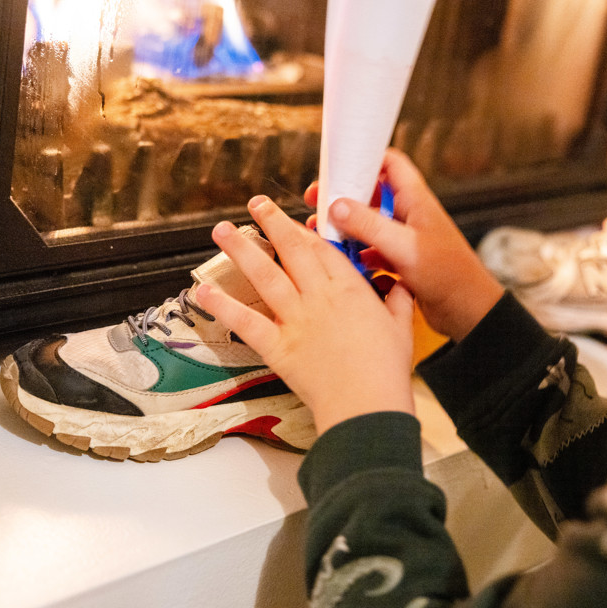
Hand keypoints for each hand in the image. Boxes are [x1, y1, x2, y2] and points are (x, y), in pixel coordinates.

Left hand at [196, 195, 416, 434]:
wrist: (366, 404)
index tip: (293, 220)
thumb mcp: (401, 328)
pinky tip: (205, 291)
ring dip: (241, 250)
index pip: (323, 249)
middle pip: (291, 250)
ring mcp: (296, 320)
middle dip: (272, 223)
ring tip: (222, 230)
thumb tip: (401, 284)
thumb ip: (398, 300)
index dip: (306, 230)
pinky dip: (223, 306)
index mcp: (350, 290)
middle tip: (256, 204)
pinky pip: (245, 322)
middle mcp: (319, 297)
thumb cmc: (386, 369)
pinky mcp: (278, 347)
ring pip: (265, 276)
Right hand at [304, 149, 504, 341]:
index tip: (335, 165)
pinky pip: (373, 250)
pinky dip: (358, 252)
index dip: (364, 159)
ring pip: (370, 224)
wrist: (468, 311)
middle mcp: (410, 215)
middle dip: (344, 197)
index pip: (390, 163)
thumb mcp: (404, 247)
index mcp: (416, 200)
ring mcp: (406, 238)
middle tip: (316, 201)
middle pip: (372, 194)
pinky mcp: (403, 261)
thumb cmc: (446, 274)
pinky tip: (344, 261)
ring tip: (322, 234)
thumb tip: (335, 205)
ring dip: (347, 227)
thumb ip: (369, 225)